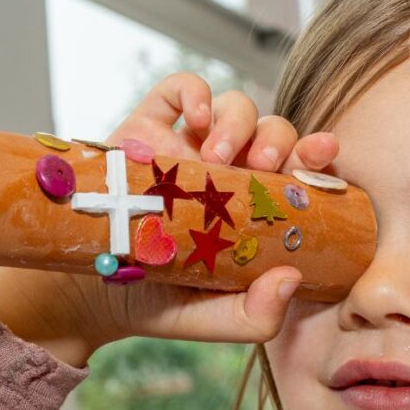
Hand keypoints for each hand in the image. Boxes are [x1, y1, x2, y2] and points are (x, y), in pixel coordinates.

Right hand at [0, 73, 339, 365]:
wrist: (87, 295)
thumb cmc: (158, 302)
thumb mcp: (213, 320)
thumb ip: (257, 315)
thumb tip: (291, 279)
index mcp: (254, 209)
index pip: (298, 171)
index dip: (316, 156)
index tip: (322, 155)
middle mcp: (226, 172)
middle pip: (273, 131)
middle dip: (278, 139)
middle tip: (261, 165)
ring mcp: (186, 147)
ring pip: (234, 106)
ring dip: (237, 121)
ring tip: (216, 156)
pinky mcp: (146, 129)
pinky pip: (179, 89)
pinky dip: (194, 90)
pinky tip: (194, 115)